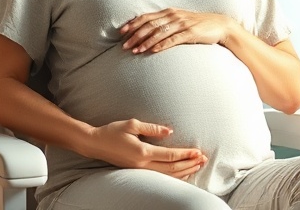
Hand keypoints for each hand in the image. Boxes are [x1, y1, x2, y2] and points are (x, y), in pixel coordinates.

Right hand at [84, 119, 207, 178]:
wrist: (95, 144)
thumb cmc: (112, 131)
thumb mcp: (132, 124)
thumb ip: (153, 128)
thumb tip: (170, 131)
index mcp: (143, 152)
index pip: (170, 155)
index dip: (186, 154)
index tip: (198, 152)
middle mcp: (142, 164)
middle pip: (172, 168)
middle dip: (190, 164)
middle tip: (204, 159)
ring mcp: (140, 170)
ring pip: (167, 175)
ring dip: (184, 171)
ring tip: (197, 165)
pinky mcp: (137, 171)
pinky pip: (160, 176)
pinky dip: (174, 175)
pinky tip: (182, 171)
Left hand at [120, 8, 232, 53]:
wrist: (220, 25)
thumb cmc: (197, 25)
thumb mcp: (180, 21)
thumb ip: (166, 25)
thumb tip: (148, 33)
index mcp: (169, 12)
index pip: (146, 17)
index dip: (133, 24)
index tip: (121, 33)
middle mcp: (174, 16)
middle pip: (150, 25)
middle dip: (135, 35)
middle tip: (124, 46)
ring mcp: (182, 24)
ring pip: (159, 32)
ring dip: (146, 42)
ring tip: (136, 51)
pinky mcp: (190, 33)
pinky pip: (173, 39)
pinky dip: (162, 45)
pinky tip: (153, 51)